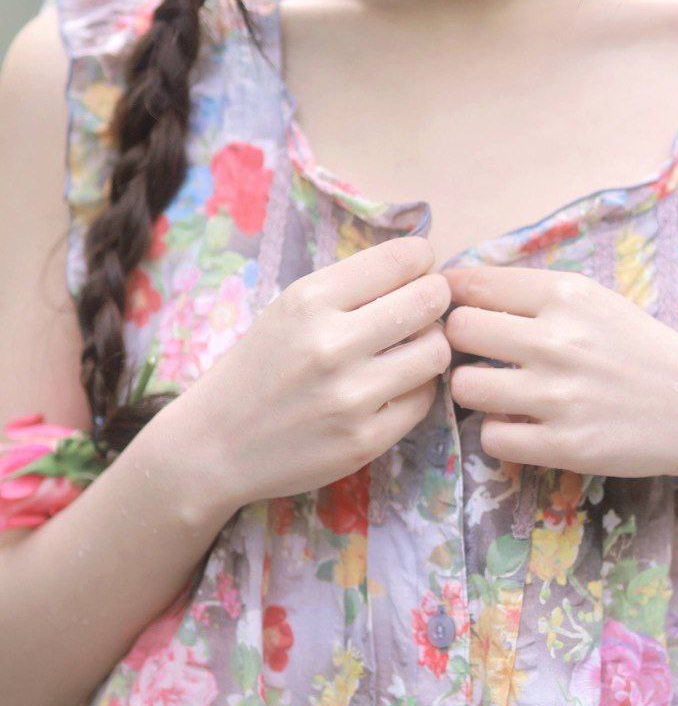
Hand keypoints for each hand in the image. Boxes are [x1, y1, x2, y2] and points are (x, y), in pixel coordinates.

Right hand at [172, 236, 450, 512]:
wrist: (214, 446)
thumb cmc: (256, 371)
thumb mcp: (286, 311)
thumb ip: (347, 289)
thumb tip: (419, 264)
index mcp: (309, 300)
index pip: (402, 259)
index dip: (422, 259)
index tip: (421, 268)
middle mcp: (331, 345)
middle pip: (429, 302)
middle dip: (436, 299)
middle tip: (426, 308)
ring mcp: (350, 396)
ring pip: (436, 352)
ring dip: (432, 345)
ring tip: (411, 349)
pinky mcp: (364, 440)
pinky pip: (423, 401)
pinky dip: (417, 389)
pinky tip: (396, 387)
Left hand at [443, 264, 677, 488]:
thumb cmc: (641, 352)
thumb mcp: (597, 303)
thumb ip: (535, 294)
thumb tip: (459, 287)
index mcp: (567, 295)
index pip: (472, 284)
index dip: (454, 300)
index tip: (458, 312)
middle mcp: (559, 340)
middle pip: (458, 331)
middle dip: (458, 345)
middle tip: (477, 358)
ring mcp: (559, 395)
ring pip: (465, 388)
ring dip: (473, 393)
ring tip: (496, 395)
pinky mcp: (564, 444)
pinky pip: (491, 438)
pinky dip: (498, 434)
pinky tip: (520, 426)